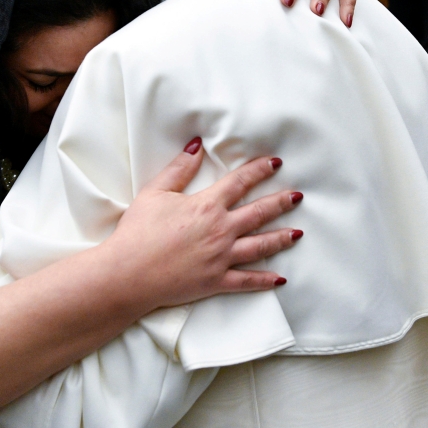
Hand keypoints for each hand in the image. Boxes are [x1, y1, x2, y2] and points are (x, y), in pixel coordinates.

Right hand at [107, 138, 302, 306]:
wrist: (129, 273)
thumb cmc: (138, 231)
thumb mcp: (155, 192)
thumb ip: (179, 168)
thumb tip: (197, 146)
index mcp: (207, 205)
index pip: (240, 182)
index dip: (259, 170)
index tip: (276, 162)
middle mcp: (221, 230)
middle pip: (259, 213)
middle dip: (281, 203)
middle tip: (297, 196)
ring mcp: (222, 257)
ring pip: (260, 246)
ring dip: (281, 238)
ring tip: (298, 233)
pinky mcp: (216, 281)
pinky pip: (247, 281)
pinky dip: (265, 280)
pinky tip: (280, 279)